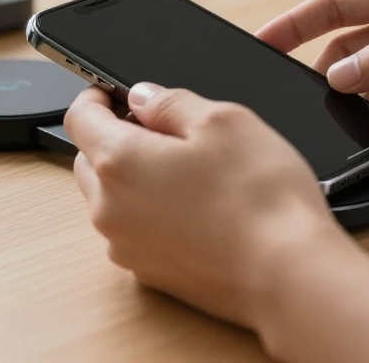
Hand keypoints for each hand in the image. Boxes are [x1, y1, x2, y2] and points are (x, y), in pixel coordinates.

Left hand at [63, 84, 348, 328]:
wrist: (289, 277)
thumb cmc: (261, 199)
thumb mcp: (224, 120)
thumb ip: (171, 103)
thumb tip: (143, 97)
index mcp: (118, 162)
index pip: (79, 118)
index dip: (95, 96)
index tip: (112, 92)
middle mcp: (110, 210)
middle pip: (89, 160)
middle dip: (114, 137)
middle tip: (162, 129)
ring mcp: (127, 248)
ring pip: (110, 199)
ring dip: (132, 179)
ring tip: (188, 171)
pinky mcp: (150, 275)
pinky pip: (134, 232)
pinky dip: (150, 214)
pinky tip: (197, 209)